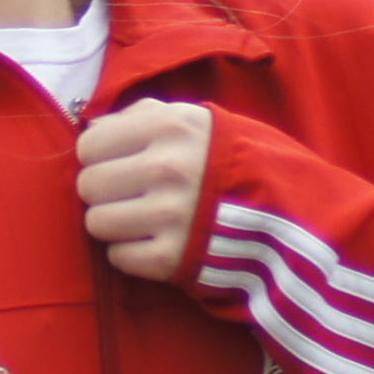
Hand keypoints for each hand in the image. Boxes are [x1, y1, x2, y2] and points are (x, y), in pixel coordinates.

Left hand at [72, 99, 214, 283]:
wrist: (284, 210)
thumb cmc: (229, 159)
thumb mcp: (195, 119)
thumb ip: (142, 115)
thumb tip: (92, 128)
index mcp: (170, 126)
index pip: (89, 145)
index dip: (99, 155)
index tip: (117, 161)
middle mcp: (168, 168)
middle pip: (89, 185)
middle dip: (103, 190)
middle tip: (127, 193)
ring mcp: (170, 216)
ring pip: (97, 222)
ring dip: (114, 222)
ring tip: (140, 217)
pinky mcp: (173, 257)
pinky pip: (118, 257)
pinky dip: (130, 253)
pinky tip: (153, 241)